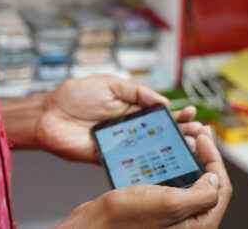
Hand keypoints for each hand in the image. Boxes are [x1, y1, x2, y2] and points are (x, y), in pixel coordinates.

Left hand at [35, 75, 200, 163]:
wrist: (48, 114)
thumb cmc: (75, 95)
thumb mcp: (110, 83)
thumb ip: (137, 92)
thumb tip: (164, 101)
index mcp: (130, 108)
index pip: (160, 113)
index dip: (177, 115)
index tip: (192, 114)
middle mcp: (129, 127)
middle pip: (160, 132)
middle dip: (181, 132)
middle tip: (198, 133)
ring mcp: (121, 144)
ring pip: (150, 149)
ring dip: (170, 149)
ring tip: (190, 147)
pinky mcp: (111, 158)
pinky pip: (132, 162)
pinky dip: (149, 163)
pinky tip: (164, 163)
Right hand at [55, 142, 228, 228]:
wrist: (95, 225)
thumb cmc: (125, 220)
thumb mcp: (170, 203)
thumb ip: (201, 194)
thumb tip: (214, 179)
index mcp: (198, 224)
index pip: (220, 188)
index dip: (215, 159)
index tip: (205, 138)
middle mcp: (187, 221)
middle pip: (206, 183)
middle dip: (204, 155)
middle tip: (199, 133)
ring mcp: (171, 214)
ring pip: (188, 181)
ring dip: (187, 158)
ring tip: (182, 139)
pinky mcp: (155, 207)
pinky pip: (170, 183)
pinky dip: (169, 166)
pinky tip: (162, 155)